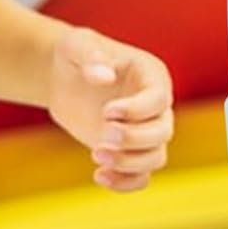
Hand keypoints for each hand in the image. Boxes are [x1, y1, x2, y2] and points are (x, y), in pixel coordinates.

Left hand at [48, 27, 173, 191]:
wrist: (64, 78)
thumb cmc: (75, 55)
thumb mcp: (77, 46)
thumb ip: (91, 56)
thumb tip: (103, 77)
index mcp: (151, 75)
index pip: (159, 99)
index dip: (137, 110)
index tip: (106, 112)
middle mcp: (155, 106)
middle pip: (162, 132)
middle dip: (134, 138)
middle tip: (103, 136)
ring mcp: (144, 131)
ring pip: (155, 157)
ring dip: (129, 163)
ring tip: (96, 156)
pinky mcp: (129, 151)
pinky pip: (141, 176)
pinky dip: (125, 182)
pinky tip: (99, 176)